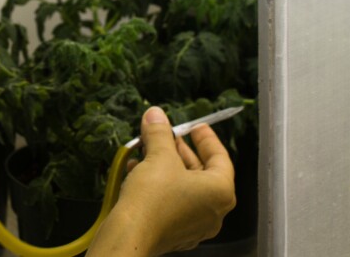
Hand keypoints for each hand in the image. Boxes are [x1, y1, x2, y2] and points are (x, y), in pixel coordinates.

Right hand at [87, 106, 235, 255]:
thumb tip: (156, 114)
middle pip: (201, 172)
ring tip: (146, 151)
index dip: (206, 138)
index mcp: (220, 191)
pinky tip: (138, 172)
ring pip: (184, 187)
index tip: (196, 126)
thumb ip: (160, 133)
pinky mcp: (175, 233)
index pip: (220, 158)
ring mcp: (195, 226)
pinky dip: (159, 185)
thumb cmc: (153, 198)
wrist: (130, 234)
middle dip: (180, 151)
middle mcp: (213, 211)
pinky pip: (172, 202)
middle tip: (166, 136)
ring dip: (165, 166)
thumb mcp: (159, 156)